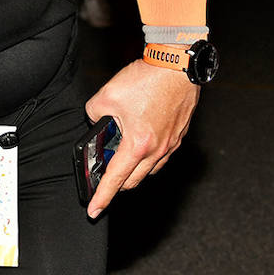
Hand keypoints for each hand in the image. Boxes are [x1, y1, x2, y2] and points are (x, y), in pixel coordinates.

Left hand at [82, 59, 199, 218]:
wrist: (176, 64)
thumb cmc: (146, 79)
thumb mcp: (106, 96)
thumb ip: (94, 114)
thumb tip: (96, 121)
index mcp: (138, 144)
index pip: (115, 179)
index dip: (102, 197)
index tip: (94, 210)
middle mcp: (157, 149)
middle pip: (133, 180)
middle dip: (116, 183)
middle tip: (102, 177)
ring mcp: (171, 143)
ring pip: (149, 169)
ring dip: (133, 170)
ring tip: (119, 158)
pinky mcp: (179, 134)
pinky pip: (161, 156)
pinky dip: (147, 157)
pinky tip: (138, 143)